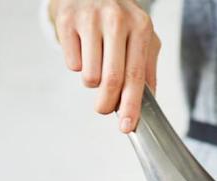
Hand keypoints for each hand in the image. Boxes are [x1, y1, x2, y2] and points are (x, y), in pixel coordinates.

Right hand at [49, 0, 160, 132]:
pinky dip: (77, 65)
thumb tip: (149, 103)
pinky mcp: (67, 19)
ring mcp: (90, 17)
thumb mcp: (142, 38)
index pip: (136, 76)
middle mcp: (117, 19)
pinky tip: (82, 50)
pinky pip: (72, 64)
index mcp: (141, 27)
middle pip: (111, 79)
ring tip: (96, 66)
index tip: (127, 126)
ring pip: (89, 76)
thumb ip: (147, 69)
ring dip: (91, 82)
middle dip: (107, 104)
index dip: (131, 106)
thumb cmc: (120, 20)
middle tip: (103, 109)